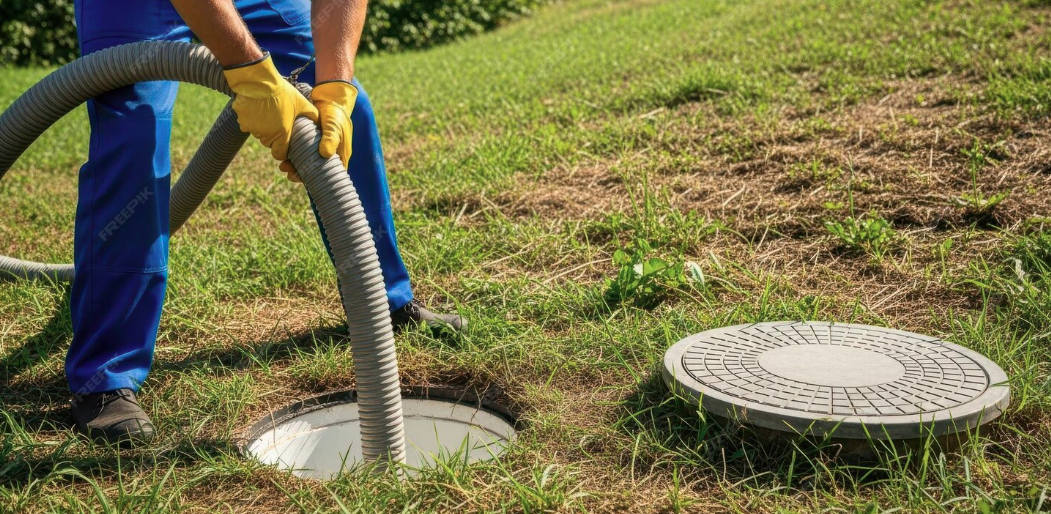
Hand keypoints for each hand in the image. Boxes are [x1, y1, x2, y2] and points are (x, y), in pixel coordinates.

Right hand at [224, 53, 318, 167]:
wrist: (258, 80)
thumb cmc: (282, 92)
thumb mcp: (301, 102)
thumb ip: (311, 114)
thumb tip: (318, 121)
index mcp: (281, 133)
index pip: (279, 154)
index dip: (282, 151)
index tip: (284, 143)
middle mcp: (265, 134)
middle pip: (268, 142)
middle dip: (273, 136)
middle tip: (277, 122)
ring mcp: (252, 128)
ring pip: (258, 133)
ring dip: (261, 127)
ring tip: (268, 112)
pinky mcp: (241, 121)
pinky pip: (247, 124)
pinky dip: (251, 118)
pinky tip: (256, 107)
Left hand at [279, 80, 357, 181]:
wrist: (329, 99)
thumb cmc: (336, 113)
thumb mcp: (334, 125)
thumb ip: (331, 138)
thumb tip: (325, 154)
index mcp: (339, 154)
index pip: (332, 173)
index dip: (320, 180)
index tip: (306, 181)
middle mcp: (329, 153)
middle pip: (316, 171)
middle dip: (302, 174)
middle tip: (289, 175)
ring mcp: (319, 148)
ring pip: (307, 163)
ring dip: (295, 166)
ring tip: (283, 166)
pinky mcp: (310, 141)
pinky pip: (301, 152)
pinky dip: (293, 156)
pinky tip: (283, 156)